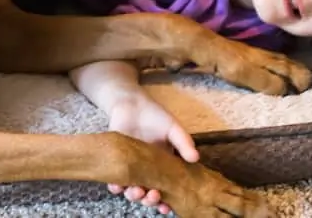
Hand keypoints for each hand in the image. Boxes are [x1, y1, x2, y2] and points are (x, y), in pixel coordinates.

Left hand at [107, 93, 198, 214]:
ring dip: (135, 196)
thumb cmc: (156, 116)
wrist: (132, 104)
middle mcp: (148, 171)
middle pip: (149, 194)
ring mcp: (132, 168)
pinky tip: (118, 186)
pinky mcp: (117, 163)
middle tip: (153, 196)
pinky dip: (116, 186)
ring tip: (137, 192)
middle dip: (151, 201)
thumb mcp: (173, 128)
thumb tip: (196, 158)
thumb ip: (183, 142)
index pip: (167, 189)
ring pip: (132, 191)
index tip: (168, 208)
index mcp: (164, 167)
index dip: (167, 202)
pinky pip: (115, 181)